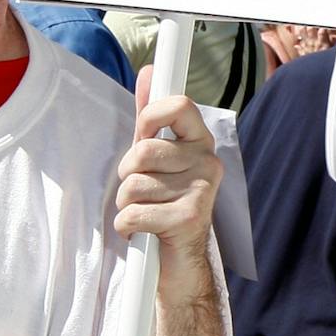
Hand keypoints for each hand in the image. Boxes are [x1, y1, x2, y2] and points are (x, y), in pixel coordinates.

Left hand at [119, 66, 221, 272]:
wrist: (180, 264)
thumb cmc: (164, 204)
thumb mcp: (156, 157)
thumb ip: (152, 117)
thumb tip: (150, 71)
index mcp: (201, 143)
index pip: (178, 105)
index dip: (149, 117)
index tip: (142, 135)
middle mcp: (208, 163)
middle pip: (144, 150)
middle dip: (128, 174)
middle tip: (141, 190)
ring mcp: (202, 191)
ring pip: (134, 185)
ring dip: (126, 205)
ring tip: (144, 213)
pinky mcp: (189, 219)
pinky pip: (133, 214)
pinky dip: (127, 228)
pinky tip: (143, 232)